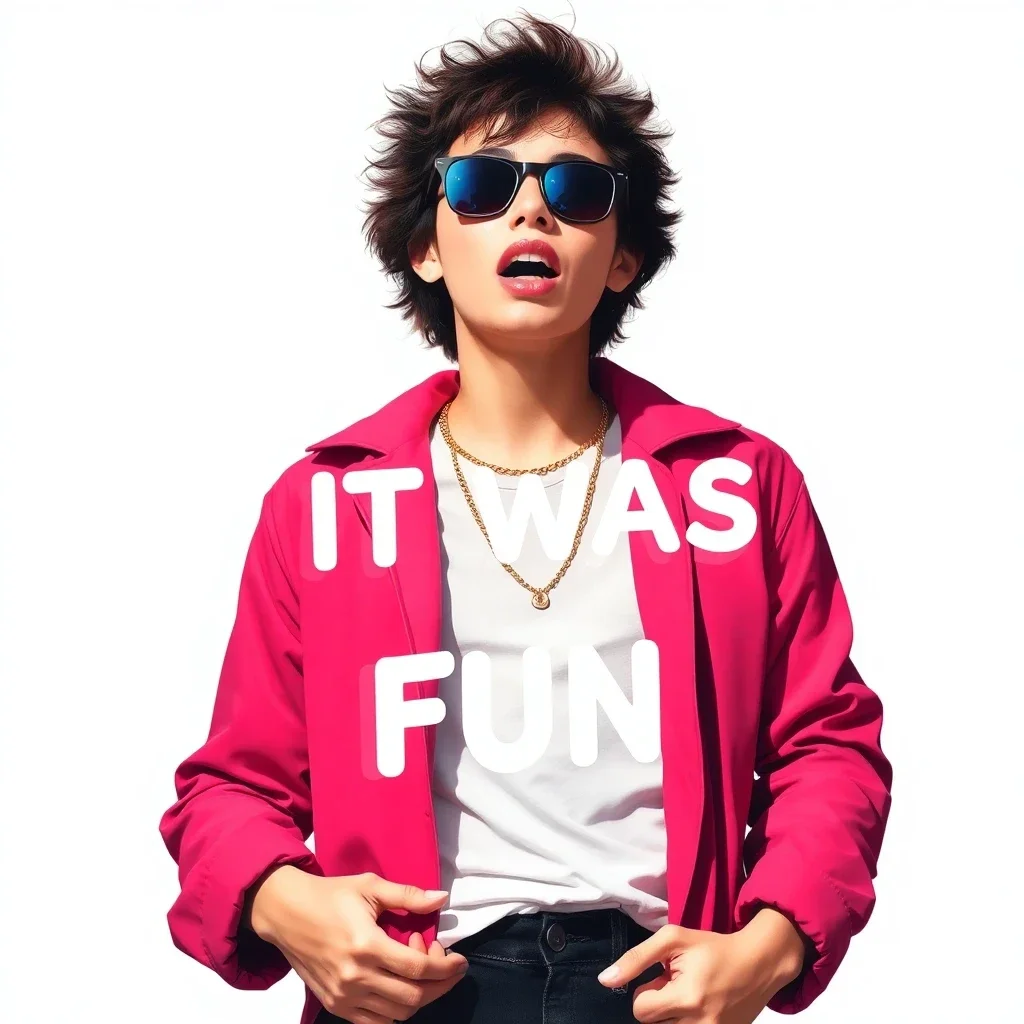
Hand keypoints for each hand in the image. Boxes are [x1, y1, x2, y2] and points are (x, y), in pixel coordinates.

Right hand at [247, 867, 469, 1023]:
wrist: (286, 913)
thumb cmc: (330, 896)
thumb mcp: (370, 886)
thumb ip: (408, 895)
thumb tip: (442, 898)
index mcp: (366, 945)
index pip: (418, 968)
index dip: (446, 967)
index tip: (460, 960)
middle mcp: (356, 977)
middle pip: (413, 997)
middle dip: (440, 985)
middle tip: (446, 966)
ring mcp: (344, 996)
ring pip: (397, 1013)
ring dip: (419, 996)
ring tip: (416, 968)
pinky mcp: (334, 1005)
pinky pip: (375, 1022)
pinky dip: (395, 1010)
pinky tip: (399, 986)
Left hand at [596, 916, 803, 1023]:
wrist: (758, 964)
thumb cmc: (712, 948)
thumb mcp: (672, 939)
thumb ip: (636, 959)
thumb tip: (605, 980)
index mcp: (686, 999)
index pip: (639, 1010)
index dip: (646, 991)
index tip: (663, 978)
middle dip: (659, 1004)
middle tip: (678, 985)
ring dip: (673, 1015)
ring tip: (690, 996)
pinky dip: (687, 1021)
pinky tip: (700, 1007)